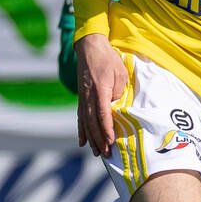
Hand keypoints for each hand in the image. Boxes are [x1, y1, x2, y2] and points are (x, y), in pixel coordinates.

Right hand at [74, 34, 125, 156]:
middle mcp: (88, 97)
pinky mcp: (81, 98)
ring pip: (86, 123)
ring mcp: (83, 98)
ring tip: (96, 153)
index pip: (103, 114)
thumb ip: (118, 92)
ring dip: (91, 139)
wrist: (90, 48)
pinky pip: (81, 118)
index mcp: (99, 90)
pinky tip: (83, 142)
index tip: (110, 142)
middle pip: (93, 123)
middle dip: (99, 140)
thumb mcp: (120, 73)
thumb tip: (116, 109)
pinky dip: (82, 131)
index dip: (106, 129)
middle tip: (106, 154)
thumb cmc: (108, 59)